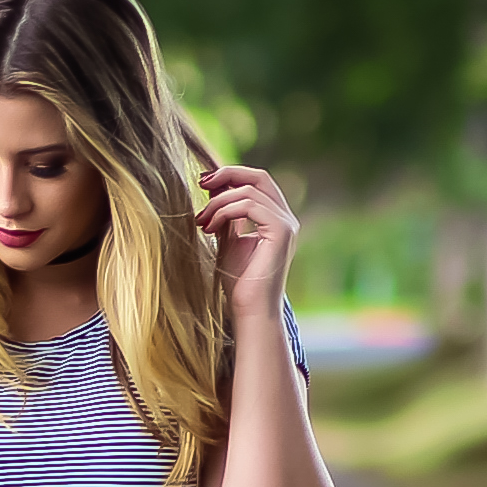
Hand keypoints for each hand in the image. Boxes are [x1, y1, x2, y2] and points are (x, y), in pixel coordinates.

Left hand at [198, 164, 298, 307]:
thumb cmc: (239, 283)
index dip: (231, 175)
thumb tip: (214, 188)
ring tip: (200, 221)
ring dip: (218, 202)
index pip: (257, 182)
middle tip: (201, 182)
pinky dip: (225, 211)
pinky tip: (209, 227)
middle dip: (227, 174)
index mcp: (276, 218)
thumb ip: (226, 215)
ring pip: (249, 191)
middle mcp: (286, 218)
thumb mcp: (228, 240)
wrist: (249, 311)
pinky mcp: (281, 231)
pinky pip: (250, 205)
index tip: (203, 182)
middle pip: (259, 176)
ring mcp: (286, 224)